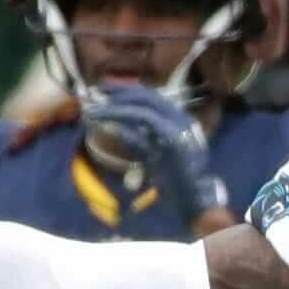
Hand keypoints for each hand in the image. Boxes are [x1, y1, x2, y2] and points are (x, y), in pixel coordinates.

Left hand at [83, 83, 227, 219]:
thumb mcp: (153, 155)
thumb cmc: (175, 181)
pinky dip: (121, 115)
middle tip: (95, 91)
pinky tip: (103, 119)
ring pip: (144, 104)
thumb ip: (139, 139)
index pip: (151, 96)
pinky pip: (144, 118)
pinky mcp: (174, 136)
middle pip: (147, 94)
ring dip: (116, 104)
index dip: (127, 90)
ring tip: (94, 109)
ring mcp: (179, 126)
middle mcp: (180, 118)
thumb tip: (115, 127)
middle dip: (119, 90)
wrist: (194, 198)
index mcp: (178, 120)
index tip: (106, 90)